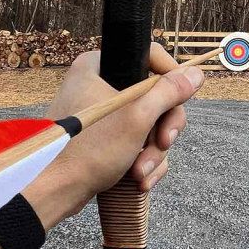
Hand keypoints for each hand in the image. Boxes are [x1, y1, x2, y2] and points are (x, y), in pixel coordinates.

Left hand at [21, 44, 202, 227]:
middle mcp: (99, 84)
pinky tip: (139, 180)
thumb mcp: (137, 117)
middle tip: (163, 143)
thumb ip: (169, 92)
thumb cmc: (87, 150)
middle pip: (155, 96)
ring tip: (141, 172)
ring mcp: (103, 114)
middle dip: (162, 129)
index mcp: (99, 65)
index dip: (171, 78)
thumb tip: (196, 74)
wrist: (52, 191)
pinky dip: (142, 161)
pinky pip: (136, 143)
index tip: (181, 98)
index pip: (150, 56)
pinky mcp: (104, 139)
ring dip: (152, 152)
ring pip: (149, 124)